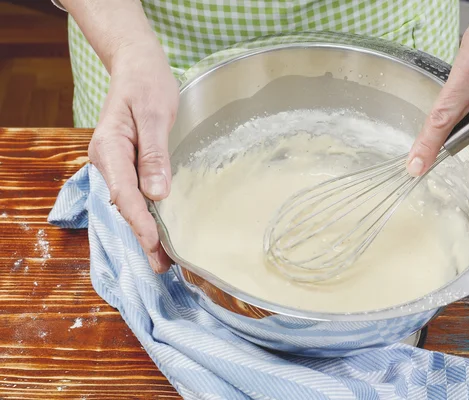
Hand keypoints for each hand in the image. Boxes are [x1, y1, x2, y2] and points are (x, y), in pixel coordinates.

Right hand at [88, 42, 178, 272]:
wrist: (137, 65)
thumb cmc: (147, 84)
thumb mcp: (155, 114)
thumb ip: (155, 154)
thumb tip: (157, 195)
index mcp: (110, 148)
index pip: (124, 193)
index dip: (140, 222)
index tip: (155, 244)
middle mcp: (107, 160)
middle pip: (124, 205)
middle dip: (142, 237)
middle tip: (162, 266)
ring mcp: (115, 163)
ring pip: (129, 203)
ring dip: (144, 230)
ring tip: (162, 258)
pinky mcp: (127, 164)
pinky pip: (134, 194)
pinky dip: (146, 214)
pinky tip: (158, 229)